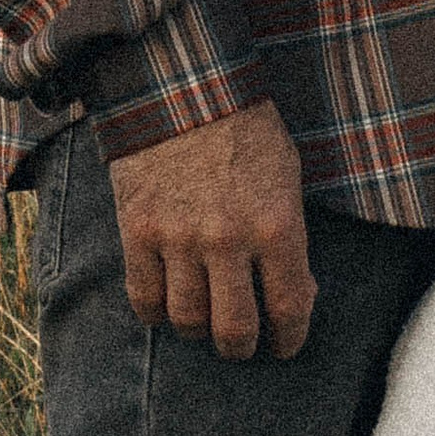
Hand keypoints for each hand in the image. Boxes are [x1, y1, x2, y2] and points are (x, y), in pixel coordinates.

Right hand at [106, 100, 314, 360]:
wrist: (183, 87)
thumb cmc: (246, 131)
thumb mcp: (288, 178)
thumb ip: (291, 238)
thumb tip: (297, 294)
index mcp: (277, 227)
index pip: (289, 309)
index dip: (289, 340)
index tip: (284, 346)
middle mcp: (229, 241)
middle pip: (234, 330)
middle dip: (241, 348)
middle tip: (241, 345)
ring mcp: (179, 238)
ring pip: (187, 320)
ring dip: (198, 331)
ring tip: (203, 324)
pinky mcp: (137, 231)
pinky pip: (144, 297)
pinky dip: (156, 312)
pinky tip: (166, 307)